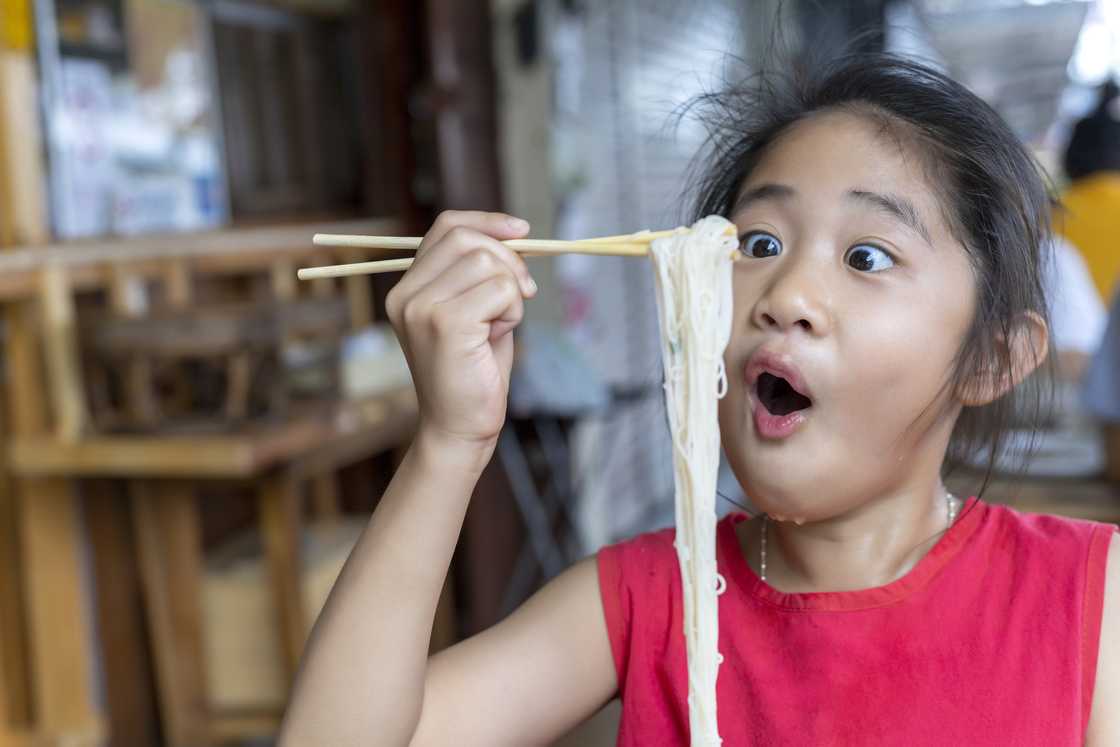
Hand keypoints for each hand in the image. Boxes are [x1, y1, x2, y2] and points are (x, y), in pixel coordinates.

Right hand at [385, 210, 536, 463]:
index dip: (487, 222)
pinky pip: (499, 290)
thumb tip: (515, 236)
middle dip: (509, 259)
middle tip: (524, 292)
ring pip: (487, 262)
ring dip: (511, 291)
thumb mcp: (476, 313)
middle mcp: (406, 294)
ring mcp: (421, 307)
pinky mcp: (445, 323)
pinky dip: (513, 309)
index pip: (446, 228)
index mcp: (408, 288)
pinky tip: (498, 336)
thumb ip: (482, 276)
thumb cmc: (473, 374)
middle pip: (467, 239)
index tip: (522, 231)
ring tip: (500, 325)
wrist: (460, 429)